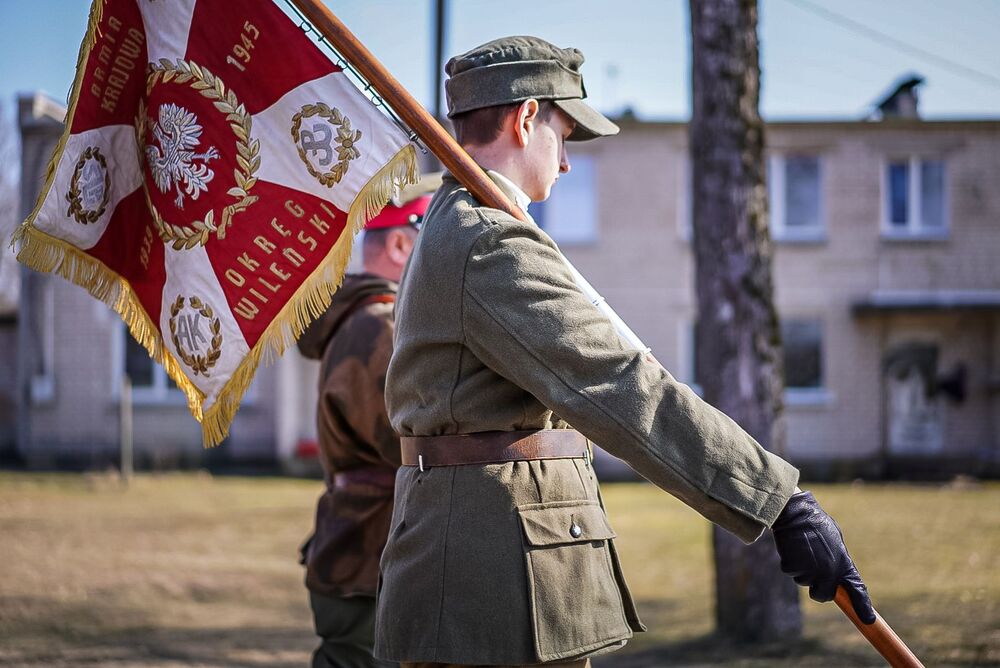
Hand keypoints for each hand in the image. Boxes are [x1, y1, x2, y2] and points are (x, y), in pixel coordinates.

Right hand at [771, 491, 875, 623]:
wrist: (796, 512)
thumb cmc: (817, 524)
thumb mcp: (835, 542)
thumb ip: (838, 561)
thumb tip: (838, 578)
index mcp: (843, 563)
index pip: (857, 589)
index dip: (863, 606)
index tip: (868, 620)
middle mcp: (828, 571)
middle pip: (823, 595)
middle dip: (818, 589)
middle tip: (814, 573)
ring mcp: (810, 570)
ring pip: (804, 581)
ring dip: (802, 569)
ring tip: (803, 549)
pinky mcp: (793, 566)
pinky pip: (791, 571)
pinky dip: (790, 562)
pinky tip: (793, 547)